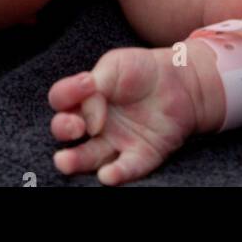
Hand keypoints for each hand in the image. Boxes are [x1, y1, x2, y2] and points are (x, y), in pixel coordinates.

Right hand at [48, 47, 197, 185]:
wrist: (180, 81)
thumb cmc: (142, 70)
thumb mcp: (115, 65)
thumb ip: (95, 86)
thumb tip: (88, 119)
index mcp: (85, 98)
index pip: (61, 99)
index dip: (67, 93)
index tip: (86, 84)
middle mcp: (94, 124)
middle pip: (66, 132)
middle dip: (63, 129)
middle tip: (75, 126)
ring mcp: (115, 142)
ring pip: (88, 157)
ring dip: (75, 161)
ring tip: (65, 161)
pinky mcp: (138, 156)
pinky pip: (125, 168)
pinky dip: (117, 174)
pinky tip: (108, 175)